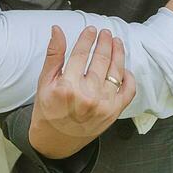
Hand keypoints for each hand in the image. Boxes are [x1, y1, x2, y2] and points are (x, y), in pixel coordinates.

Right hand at [27, 26, 136, 159]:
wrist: (55, 142)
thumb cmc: (48, 111)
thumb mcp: (44, 82)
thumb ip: (53, 55)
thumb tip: (57, 30)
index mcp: (67, 86)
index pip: (81, 54)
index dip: (88, 38)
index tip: (91, 30)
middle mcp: (87, 96)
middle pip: (101, 60)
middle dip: (105, 42)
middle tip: (105, 32)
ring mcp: (103, 105)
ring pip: (116, 72)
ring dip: (118, 53)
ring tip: (116, 42)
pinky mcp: (113, 113)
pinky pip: (128, 91)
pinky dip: (129, 78)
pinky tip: (124, 68)